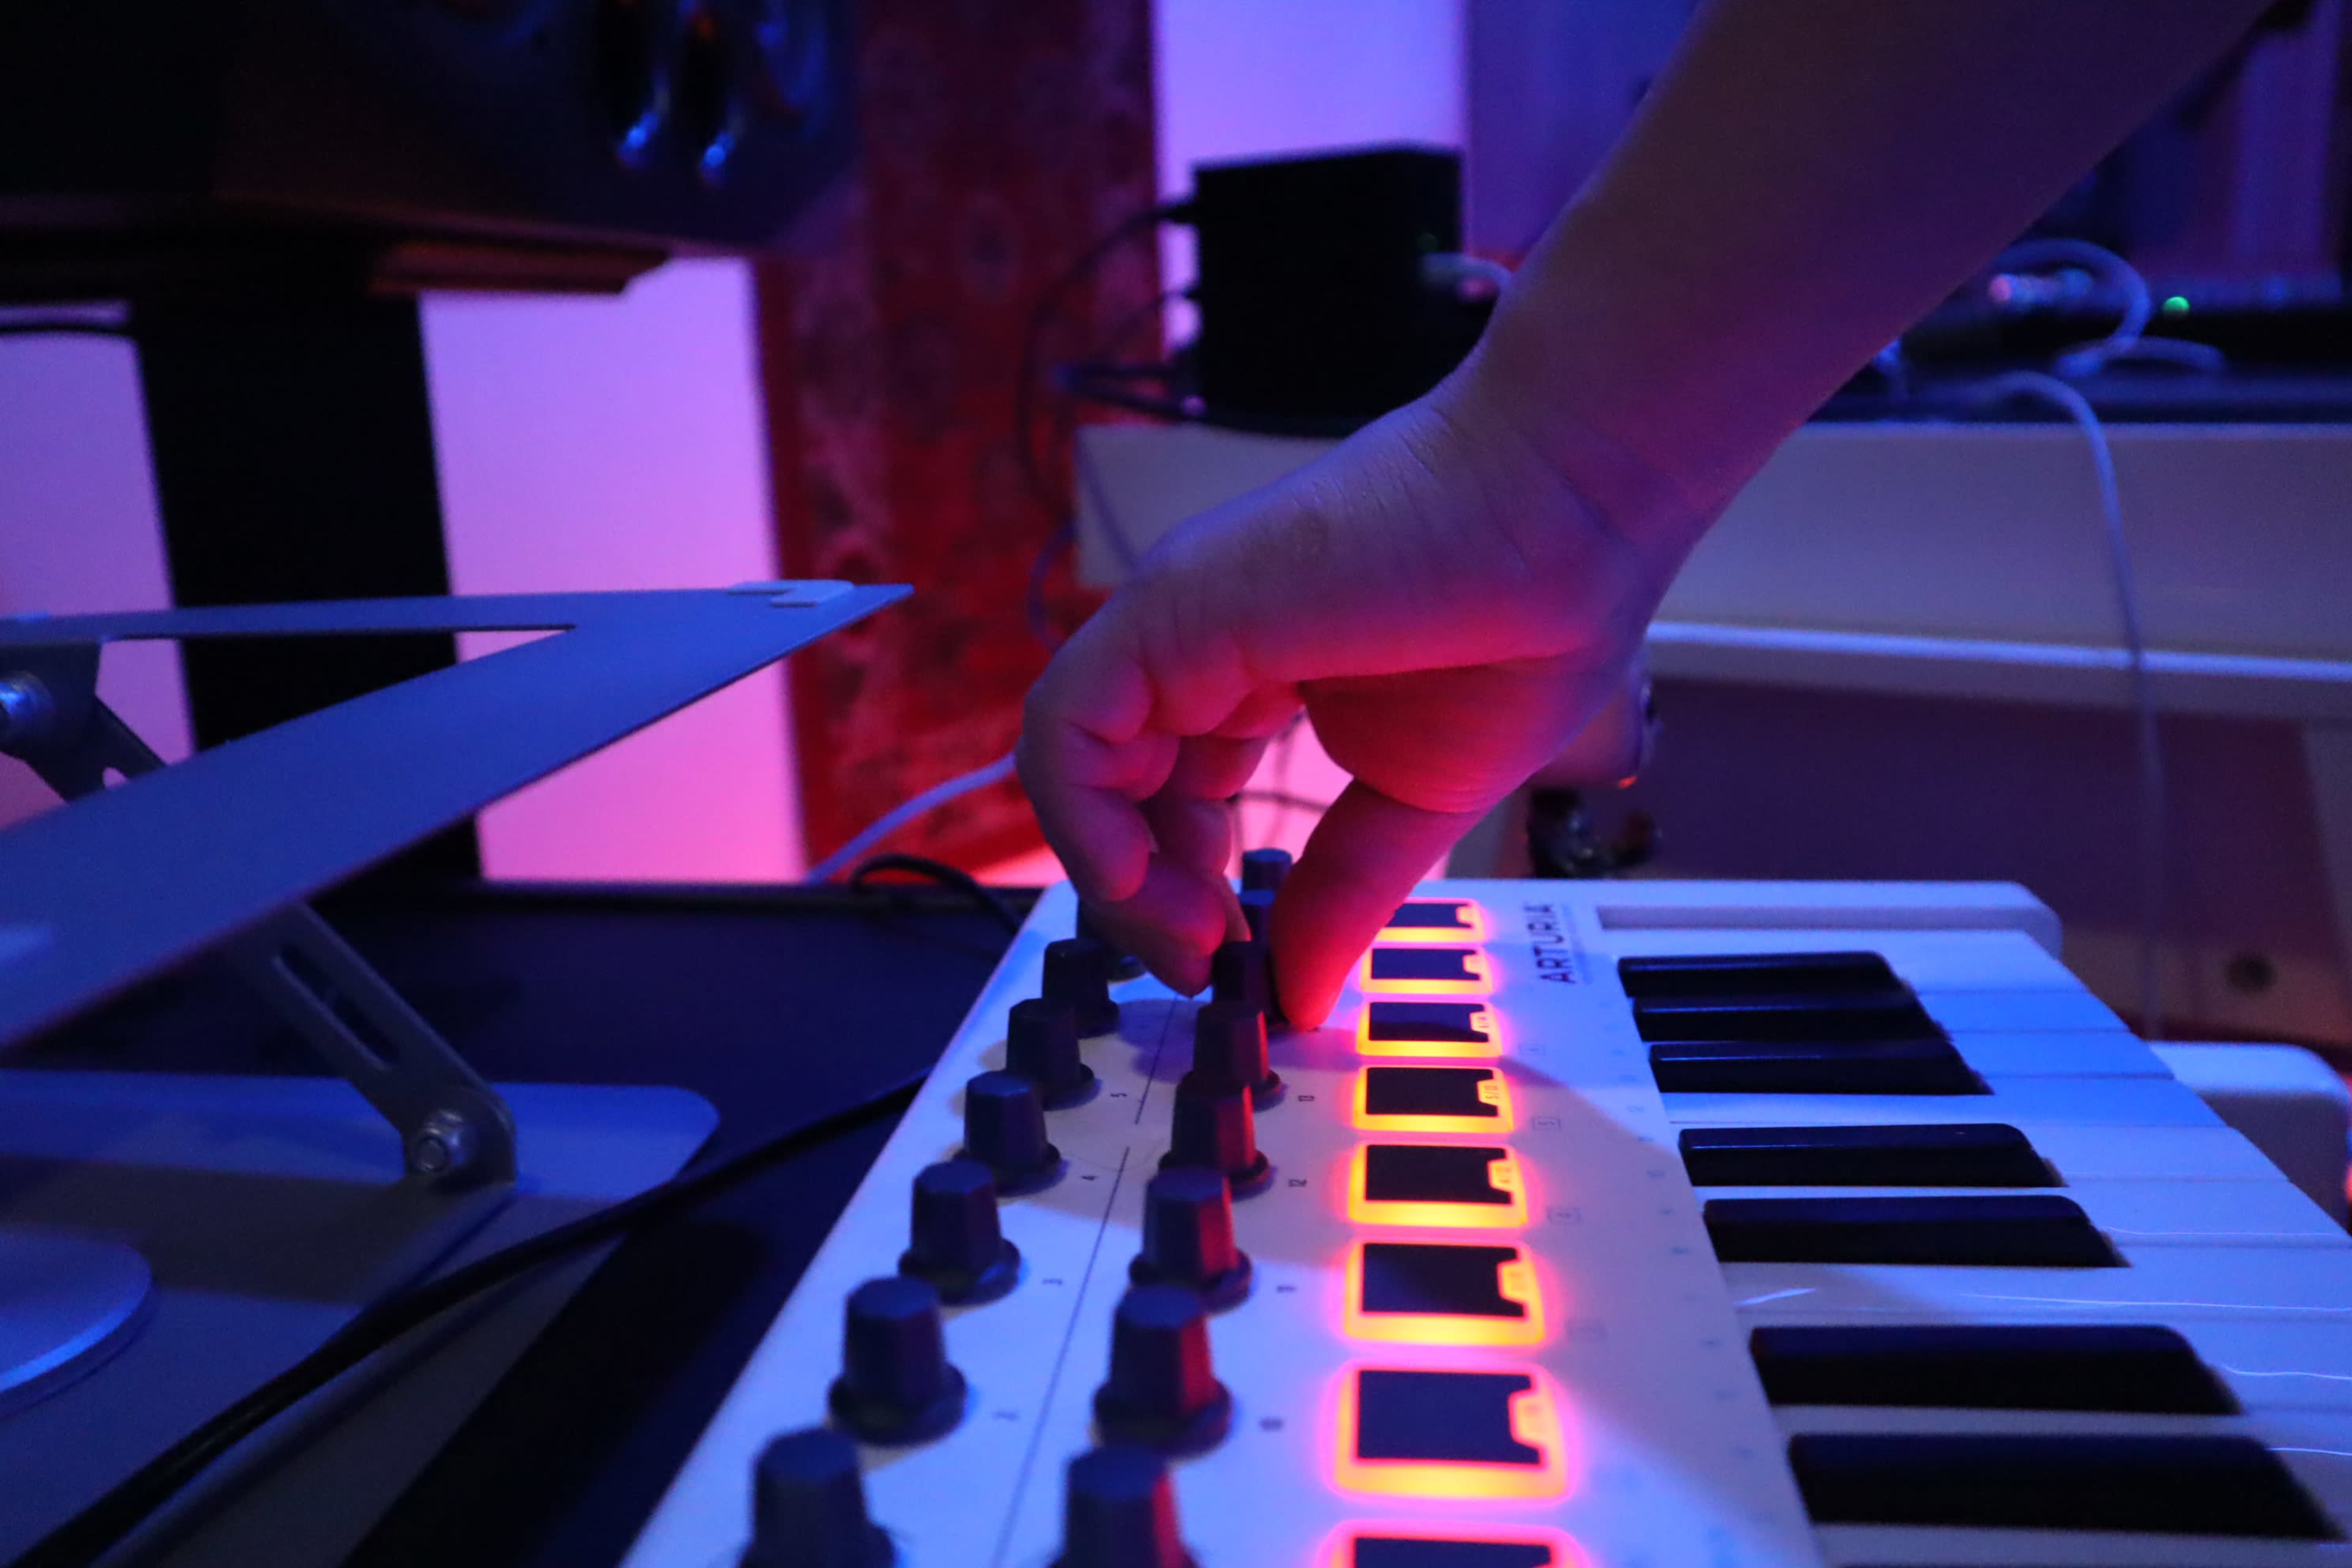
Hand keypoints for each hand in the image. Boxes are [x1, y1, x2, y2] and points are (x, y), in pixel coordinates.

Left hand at [1017, 364, 1698, 1024]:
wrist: (1575, 513)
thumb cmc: (1529, 618)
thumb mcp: (1414, 804)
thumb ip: (1342, 895)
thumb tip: (1302, 996)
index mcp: (1257, 674)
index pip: (1169, 791)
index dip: (1182, 886)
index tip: (1238, 956)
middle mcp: (1201, 647)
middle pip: (1113, 787)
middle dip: (1141, 897)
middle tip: (1206, 964)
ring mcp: (1179, 624)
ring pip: (1073, 763)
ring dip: (1112, 878)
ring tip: (1192, 940)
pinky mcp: (1170, 612)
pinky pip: (1069, 730)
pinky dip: (1084, 823)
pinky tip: (1152, 888)